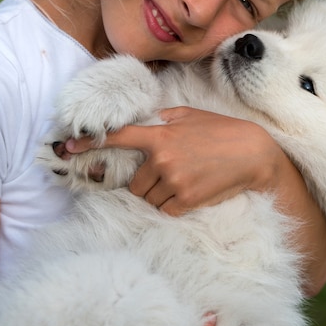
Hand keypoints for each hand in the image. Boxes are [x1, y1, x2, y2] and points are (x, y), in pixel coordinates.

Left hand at [66, 106, 325, 294]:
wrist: (253, 155)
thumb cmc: (222, 131)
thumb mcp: (191, 116)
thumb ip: (164, 119)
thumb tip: (144, 123)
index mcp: (162, 135)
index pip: (120, 137)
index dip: (93, 142)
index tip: (72, 146)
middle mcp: (163, 160)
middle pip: (134, 182)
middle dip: (145, 180)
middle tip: (166, 173)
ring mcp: (174, 182)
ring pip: (148, 198)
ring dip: (158, 194)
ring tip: (183, 181)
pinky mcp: (186, 201)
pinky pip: (165, 209)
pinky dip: (172, 204)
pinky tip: (190, 191)